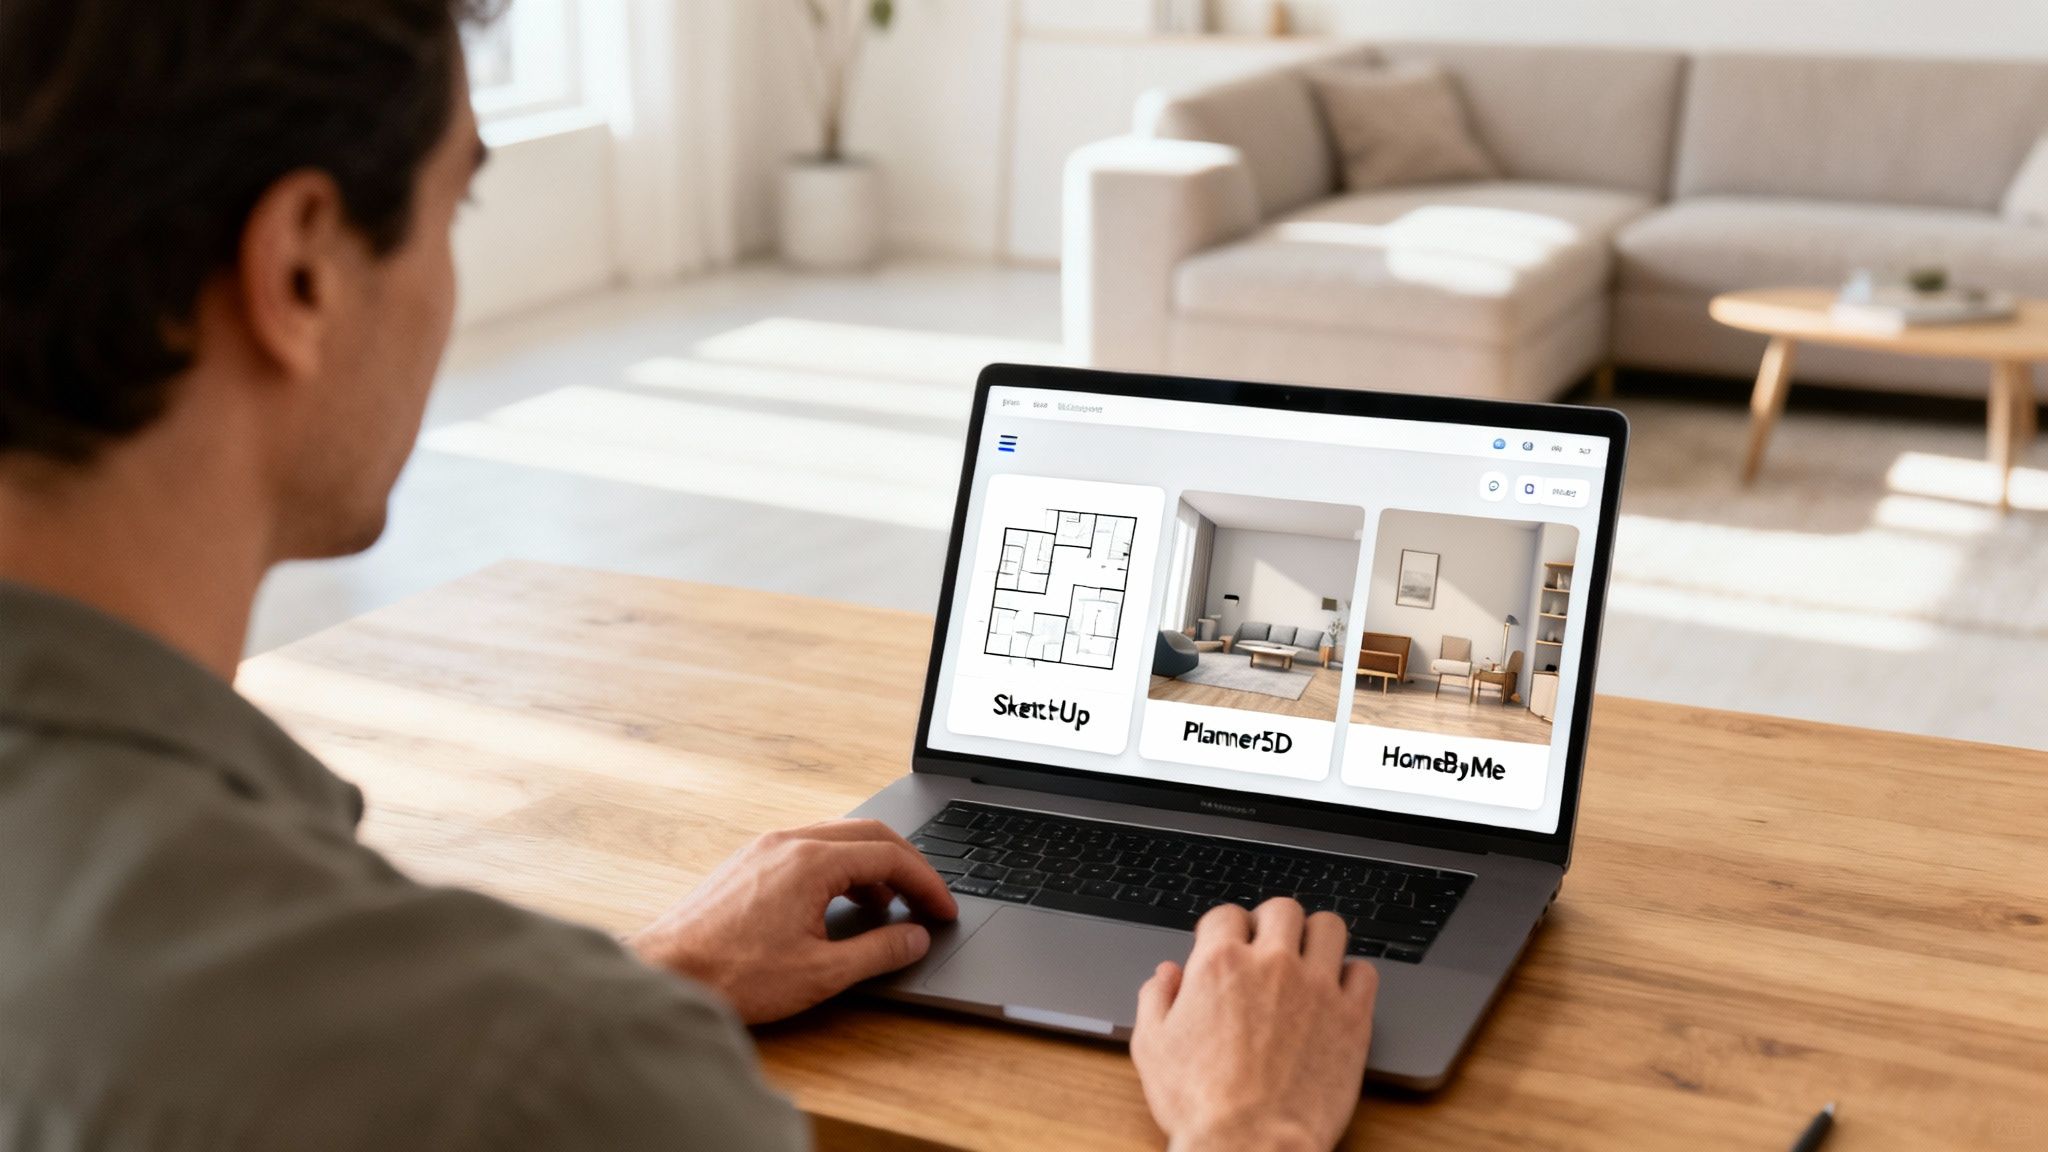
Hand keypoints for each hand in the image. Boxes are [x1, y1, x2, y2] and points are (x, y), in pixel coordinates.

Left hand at [628, 819, 957, 1023]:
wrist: (666, 973)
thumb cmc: (733, 975)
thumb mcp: (821, 973)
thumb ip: (878, 951)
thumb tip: (915, 937)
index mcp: (811, 862)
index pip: (889, 856)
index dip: (927, 883)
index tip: (943, 911)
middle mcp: (788, 842)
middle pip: (869, 834)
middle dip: (907, 866)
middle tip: (928, 901)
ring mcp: (765, 847)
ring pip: (838, 838)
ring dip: (872, 866)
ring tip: (888, 907)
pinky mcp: (749, 861)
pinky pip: (810, 848)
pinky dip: (840, 868)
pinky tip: (840, 904)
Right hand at [1131, 899, 1376, 1151]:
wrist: (1251, 1145)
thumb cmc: (1200, 1104)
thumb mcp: (1152, 1048)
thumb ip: (1156, 999)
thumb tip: (1167, 974)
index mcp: (1220, 964)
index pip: (1227, 914)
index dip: (1224, 929)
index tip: (1228, 944)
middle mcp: (1272, 964)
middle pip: (1282, 909)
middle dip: (1272, 922)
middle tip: (1269, 945)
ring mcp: (1317, 987)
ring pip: (1329, 927)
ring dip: (1317, 937)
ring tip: (1309, 958)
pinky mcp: (1352, 1017)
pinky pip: (1364, 972)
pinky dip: (1352, 976)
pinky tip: (1338, 992)